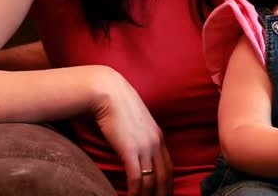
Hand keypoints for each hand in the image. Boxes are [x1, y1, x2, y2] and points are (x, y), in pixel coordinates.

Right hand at [92, 70, 172, 195]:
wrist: (108, 92)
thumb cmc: (117, 105)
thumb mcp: (135, 122)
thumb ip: (139, 137)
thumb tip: (134, 151)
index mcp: (158, 136)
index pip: (168, 166)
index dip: (168, 183)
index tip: (165, 194)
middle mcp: (155, 143)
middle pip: (165, 176)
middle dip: (163, 194)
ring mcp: (144, 147)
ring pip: (152, 180)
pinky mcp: (130, 150)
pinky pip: (137, 178)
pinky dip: (135, 193)